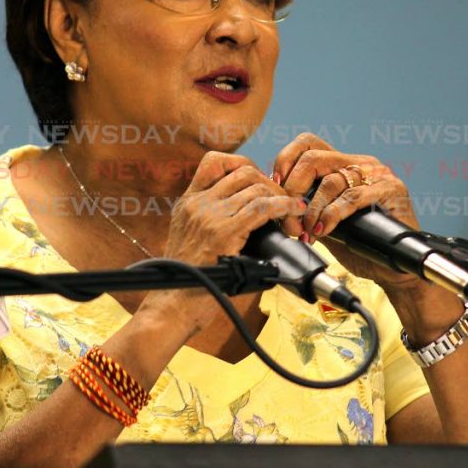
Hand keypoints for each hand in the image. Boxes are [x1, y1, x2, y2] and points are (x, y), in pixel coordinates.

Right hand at [138, 151, 304, 337]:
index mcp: (187, 203)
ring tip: (293, 216)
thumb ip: (214, 223)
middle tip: (285, 203)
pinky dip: (285, 206)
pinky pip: (262, 207)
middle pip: (244, 171)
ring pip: (256, 187)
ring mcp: (208, 215)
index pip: (215, 162)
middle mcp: (196, 203)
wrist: (172, 305)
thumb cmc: (190, 281)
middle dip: (271, 184)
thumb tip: (253, 218)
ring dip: (282, 198)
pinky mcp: (222, 232)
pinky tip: (295, 212)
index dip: (245, 165)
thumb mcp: (193, 242)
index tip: (262, 183)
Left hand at [273, 133, 424, 294]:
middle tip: (288, 215)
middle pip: (313, 158)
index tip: (276, 186)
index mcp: (344, 164)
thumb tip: (276, 203)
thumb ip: (306, 207)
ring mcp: (378, 175)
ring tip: (307, 231)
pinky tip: (324, 230)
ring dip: (311, 211)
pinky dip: (332, 215)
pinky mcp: (392, 189)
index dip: (286, 160)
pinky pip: (352, 197)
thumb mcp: (325, 222)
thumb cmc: (361, 246)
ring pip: (330, 181)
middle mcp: (361, 164)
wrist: (394, 269)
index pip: (308, 143)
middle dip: (293, 188)